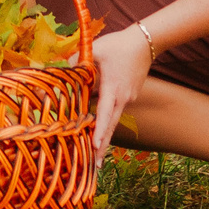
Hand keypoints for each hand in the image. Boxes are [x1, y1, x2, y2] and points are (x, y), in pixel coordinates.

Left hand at [90, 25, 151, 162]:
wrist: (145, 42)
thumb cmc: (119, 45)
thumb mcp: (96, 49)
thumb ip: (79, 61)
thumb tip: (63, 71)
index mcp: (113, 88)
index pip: (105, 113)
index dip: (99, 130)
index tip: (95, 146)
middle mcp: (123, 98)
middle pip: (111, 126)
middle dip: (103, 146)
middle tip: (96, 166)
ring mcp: (128, 98)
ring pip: (114, 119)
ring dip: (105, 135)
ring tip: (96, 153)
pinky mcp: (130, 95)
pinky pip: (116, 110)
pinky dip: (108, 120)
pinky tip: (100, 126)